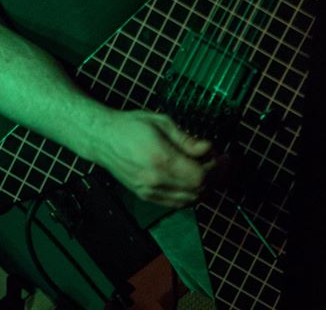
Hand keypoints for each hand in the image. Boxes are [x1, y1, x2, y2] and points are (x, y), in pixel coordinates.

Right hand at [91, 109, 214, 206]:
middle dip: (214, 177)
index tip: (222, 156)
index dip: (217, 168)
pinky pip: (176, 203)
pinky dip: (189, 194)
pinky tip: (191, 179)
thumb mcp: (161, 122)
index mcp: (161, 158)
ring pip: (189, 200)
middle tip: (219, 162)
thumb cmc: (131, 125)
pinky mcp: (146, 196)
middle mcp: (156, 180)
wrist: (103, 138)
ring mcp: (150, 191)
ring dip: (203, 187)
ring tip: (206, 169)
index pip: (200, 176)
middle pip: (198, 191)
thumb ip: (186, 139)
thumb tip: (207, 149)